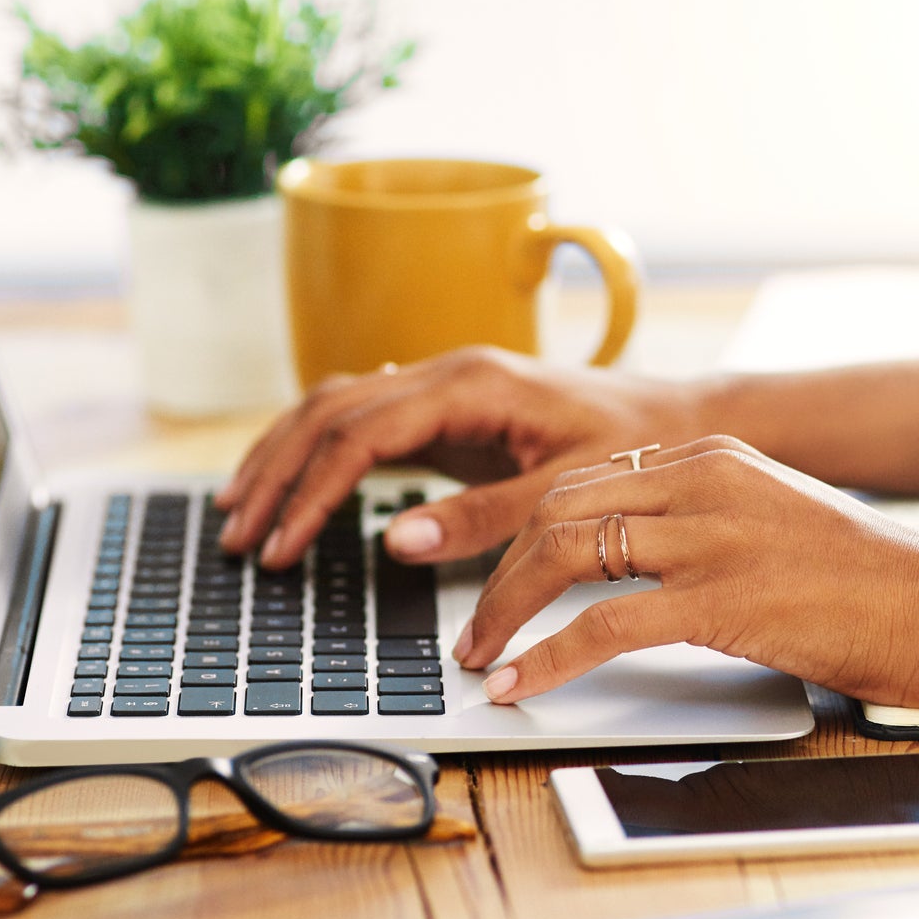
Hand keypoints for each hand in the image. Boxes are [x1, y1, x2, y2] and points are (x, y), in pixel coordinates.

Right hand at [216, 348, 709, 569]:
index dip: (311, 493)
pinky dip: (317, 449)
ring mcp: (444, 384)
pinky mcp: (448, 407)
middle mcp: (448, 371)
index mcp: (472, 383)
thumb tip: (398, 540)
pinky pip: (362, 417)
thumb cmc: (636, 448)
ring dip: (282, 456)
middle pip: (328, 411)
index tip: (282, 547)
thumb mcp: (567, 491)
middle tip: (239, 536)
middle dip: (276, 473)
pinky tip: (292, 481)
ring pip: (335, 405)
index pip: (360, 433)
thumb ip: (485, 517)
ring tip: (241, 511)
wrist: (679, 420)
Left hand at [458, 436, 918, 708]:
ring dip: (504, 612)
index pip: (582, 481)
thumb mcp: (775, 521)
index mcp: (712, 457)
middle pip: (558, 510)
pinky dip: (547, 657)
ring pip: (565, 554)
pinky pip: (603, 625)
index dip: (521, 533)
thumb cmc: (872, 581)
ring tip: (480, 659)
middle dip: (497, 573)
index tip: (493, 578)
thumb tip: (629, 565)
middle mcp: (704, 482)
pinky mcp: (725, 599)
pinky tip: (521, 685)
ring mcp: (713, 537)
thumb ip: (706, 523)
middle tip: (472, 629)